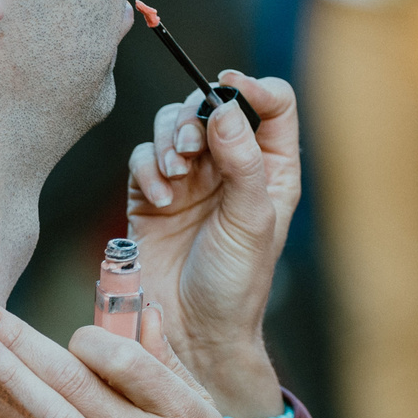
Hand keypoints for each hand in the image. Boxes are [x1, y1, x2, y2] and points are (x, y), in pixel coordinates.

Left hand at [0, 299, 307, 417]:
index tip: (71, 337)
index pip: (123, 358)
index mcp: (181, 413)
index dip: (86, 339)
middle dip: (23, 340)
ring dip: (7, 376)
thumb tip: (141, 310)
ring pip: (52, 416)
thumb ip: (168, 363)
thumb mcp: (204, 416)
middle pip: (75, 380)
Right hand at [125, 73, 299, 414]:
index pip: (272, 105)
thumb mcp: (251, 220)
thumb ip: (242, 161)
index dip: (253, 87)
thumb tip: (224, 108)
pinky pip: (144, 157)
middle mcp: (230, 167)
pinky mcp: (151, 194)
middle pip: (211, 107)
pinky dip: (148, 168)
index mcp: (270, 168)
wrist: (192, 331)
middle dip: (195, 116)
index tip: (228, 87)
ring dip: (169, 139)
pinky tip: (159, 200)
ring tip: (174, 173)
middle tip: (189, 146)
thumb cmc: (236, 283)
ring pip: (172, 125)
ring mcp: (189, 179)